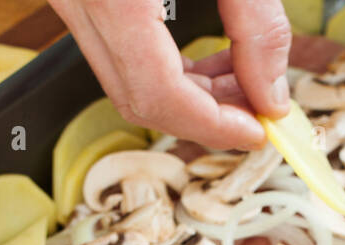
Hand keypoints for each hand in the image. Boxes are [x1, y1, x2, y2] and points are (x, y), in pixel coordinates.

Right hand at [49, 0, 292, 149]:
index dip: (214, 126)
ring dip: (191, 98)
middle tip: (260, 113)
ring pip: (127, 84)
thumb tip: (271, 96)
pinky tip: (215, 63)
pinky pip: (121, 56)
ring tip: (246, 82)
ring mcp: (73, 0)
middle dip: (206, 119)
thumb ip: (257, 26)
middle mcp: (78, 0)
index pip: (159, 93)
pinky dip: (171, 71)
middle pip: (139, 98)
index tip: (260, 132)